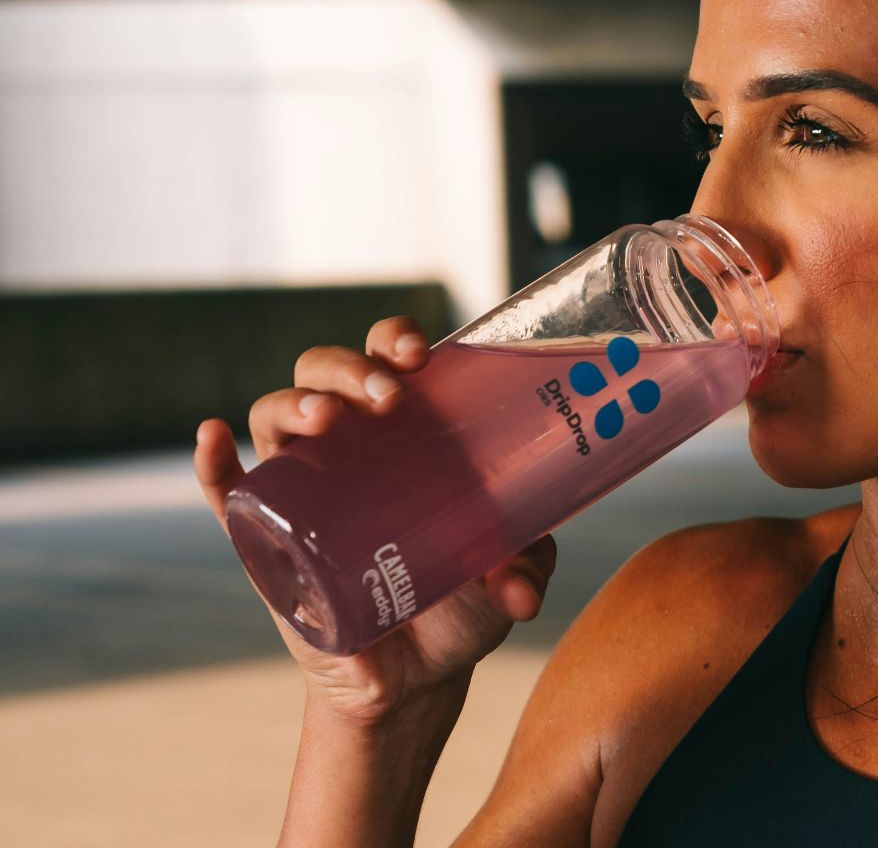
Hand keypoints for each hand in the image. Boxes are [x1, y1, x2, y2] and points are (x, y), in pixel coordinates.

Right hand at [194, 315, 559, 726]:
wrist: (419, 677)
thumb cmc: (464, 604)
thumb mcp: (510, 573)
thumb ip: (526, 567)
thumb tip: (520, 593)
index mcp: (408, 433)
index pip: (387, 361)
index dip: (392, 339)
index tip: (419, 354)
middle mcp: (351, 448)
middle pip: (325, 375)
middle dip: (349, 368)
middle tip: (389, 397)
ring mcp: (304, 489)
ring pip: (275, 417)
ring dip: (294, 403)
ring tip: (327, 419)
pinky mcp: (265, 540)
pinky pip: (226, 494)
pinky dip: (212, 463)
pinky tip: (213, 438)